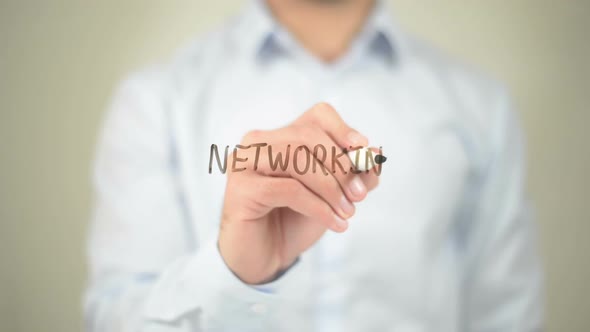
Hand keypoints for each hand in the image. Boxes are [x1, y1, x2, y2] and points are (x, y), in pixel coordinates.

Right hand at [218, 103, 378, 283]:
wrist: (265, 257)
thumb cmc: (295, 220)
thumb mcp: (333, 195)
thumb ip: (354, 174)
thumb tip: (373, 154)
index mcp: (281, 136)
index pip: (317, 116)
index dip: (343, 129)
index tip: (362, 151)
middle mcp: (258, 143)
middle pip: (307, 136)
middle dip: (340, 165)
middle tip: (359, 195)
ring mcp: (245, 163)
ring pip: (296, 159)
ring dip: (330, 188)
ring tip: (347, 212)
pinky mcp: (240, 189)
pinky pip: (288, 189)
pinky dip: (318, 206)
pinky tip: (334, 222)